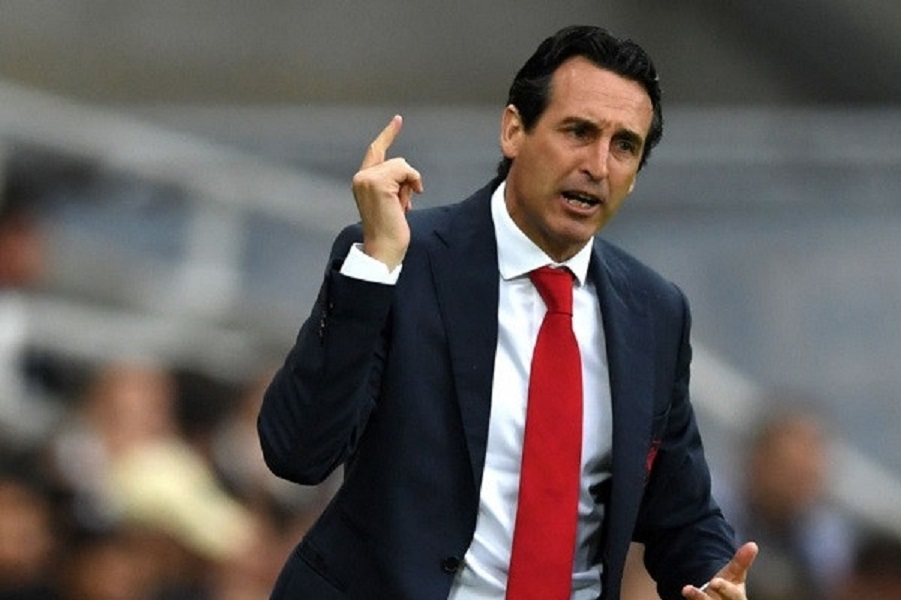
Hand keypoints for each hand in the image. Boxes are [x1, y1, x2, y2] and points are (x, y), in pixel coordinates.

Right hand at [351, 115, 423, 269]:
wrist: (384, 248)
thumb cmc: (390, 231)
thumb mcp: (392, 202)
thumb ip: (394, 184)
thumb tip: (409, 180)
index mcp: (362, 181)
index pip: (376, 150)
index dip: (388, 134)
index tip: (398, 119)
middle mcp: (361, 177)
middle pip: (396, 160)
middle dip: (407, 180)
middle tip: (402, 205)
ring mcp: (367, 178)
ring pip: (401, 165)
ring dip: (408, 186)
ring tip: (401, 207)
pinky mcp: (377, 182)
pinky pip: (405, 170)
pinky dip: (411, 184)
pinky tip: (405, 203)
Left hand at [681, 542, 757, 599]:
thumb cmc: (727, 588)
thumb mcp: (735, 575)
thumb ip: (741, 562)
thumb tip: (753, 544)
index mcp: (737, 599)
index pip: (734, 596)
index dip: (725, 589)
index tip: (713, 582)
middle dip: (704, 597)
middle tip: (691, 589)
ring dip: (695, 598)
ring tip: (685, 590)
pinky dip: (692, 599)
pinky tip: (682, 596)